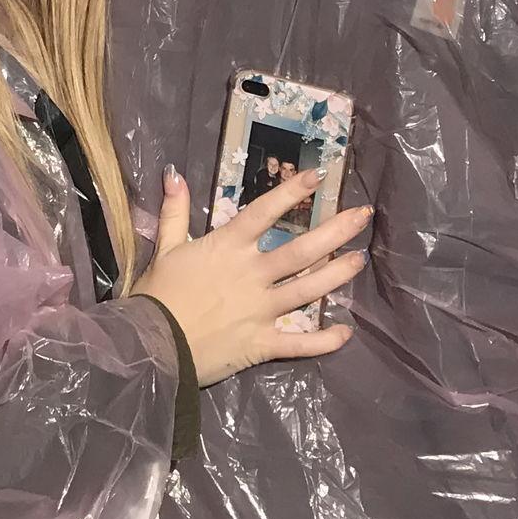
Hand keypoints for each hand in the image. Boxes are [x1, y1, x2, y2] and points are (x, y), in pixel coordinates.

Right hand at [130, 166, 370, 385]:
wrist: (154, 344)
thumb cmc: (159, 293)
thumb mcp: (166, 248)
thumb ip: (174, 212)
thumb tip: (175, 175)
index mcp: (228, 247)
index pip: (264, 213)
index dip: (291, 192)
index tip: (319, 176)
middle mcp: (252, 274)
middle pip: (301, 251)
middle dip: (335, 232)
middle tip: (364, 216)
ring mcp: (262, 310)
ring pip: (308, 291)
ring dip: (338, 275)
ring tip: (361, 260)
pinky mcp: (264, 343)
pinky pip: (301, 343)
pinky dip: (325, 340)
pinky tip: (346, 332)